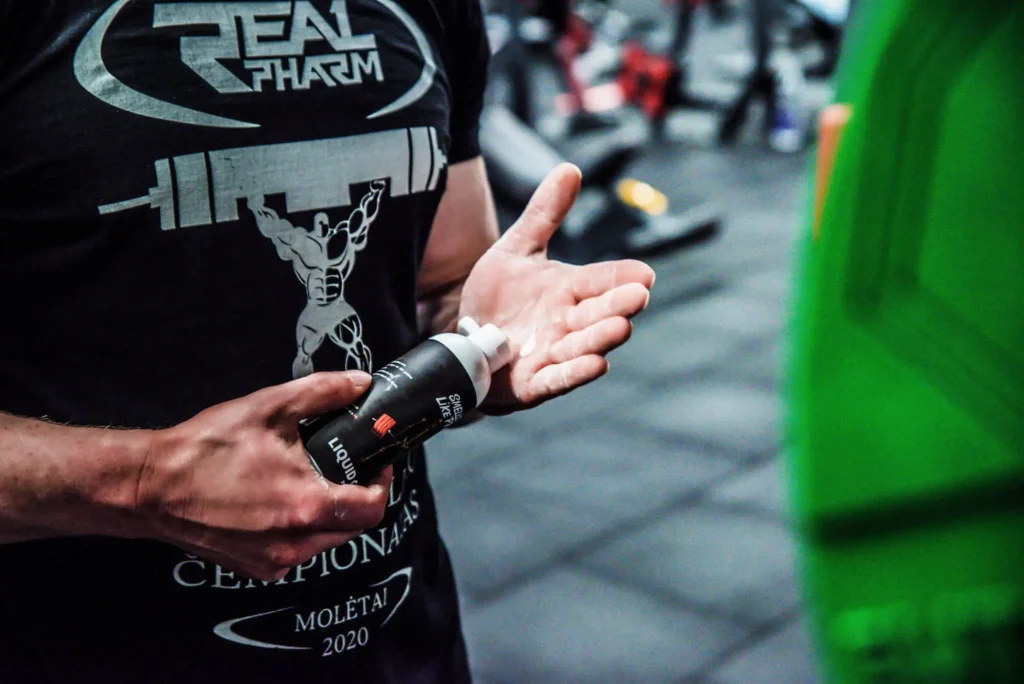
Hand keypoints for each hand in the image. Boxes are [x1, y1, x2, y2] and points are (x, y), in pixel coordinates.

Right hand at [135, 372, 391, 580]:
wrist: (150, 486)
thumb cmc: (206, 447)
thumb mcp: (269, 407)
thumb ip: (323, 393)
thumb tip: (360, 384)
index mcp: (305, 505)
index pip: (372, 509)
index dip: (383, 484)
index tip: (377, 463)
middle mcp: (294, 543)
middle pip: (353, 528)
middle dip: (359, 498)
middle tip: (347, 468)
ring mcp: (274, 561)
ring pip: (326, 542)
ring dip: (331, 515)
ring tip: (312, 480)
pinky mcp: (256, 569)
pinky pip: (298, 552)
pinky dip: (302, 530)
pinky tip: (282, 503)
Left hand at [460, 164, 655, 413]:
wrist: (464, 340)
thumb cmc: (498, 298)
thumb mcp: (516, 250)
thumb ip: (543, 214)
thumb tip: (570, 168)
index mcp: (569, 290)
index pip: (602, 280)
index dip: (622, 277)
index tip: (645, 274)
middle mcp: (568, 323)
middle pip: (599, 314)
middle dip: (619, 306)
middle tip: (639, 295)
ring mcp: (553, 355)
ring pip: (583, 347)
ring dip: (601, 338)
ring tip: (621, 328)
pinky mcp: (533, 384)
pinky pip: (558, 379)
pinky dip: (576, 373)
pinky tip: (597, 363)